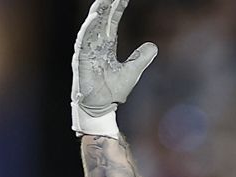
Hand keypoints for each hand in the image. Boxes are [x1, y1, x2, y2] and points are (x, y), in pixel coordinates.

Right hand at [71, 0, 156, 137]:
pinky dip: (89, 28)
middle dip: (107, 4)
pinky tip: (94, 17)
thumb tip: (153, 45)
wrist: (101, 107)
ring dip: (97, 11)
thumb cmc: (113, 91)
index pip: (111, 21)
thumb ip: (141, 57)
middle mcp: (95, 44)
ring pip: (92, 25)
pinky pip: (84, 39)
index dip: (117, 8)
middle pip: (101, 18)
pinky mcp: (82, 58)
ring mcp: (87, 50)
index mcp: (106, 45)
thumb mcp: (133, 71)